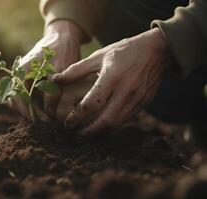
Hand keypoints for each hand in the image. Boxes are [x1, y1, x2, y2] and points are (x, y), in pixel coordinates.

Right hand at [9, 20, 83, 120]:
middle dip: (28, 113)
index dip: (30, 112)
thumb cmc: (62, 51)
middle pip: (15, 99)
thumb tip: (48, 115)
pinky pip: (24, 94)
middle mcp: (17, 73)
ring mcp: (21, 75)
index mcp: (22, 70)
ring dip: (29, 110)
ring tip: (44, 119)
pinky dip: (31, 103)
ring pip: (18, 98)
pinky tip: (44, 111)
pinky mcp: (27, 78)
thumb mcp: (60, 73)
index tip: (44, 121)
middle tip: (44, 124)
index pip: (18, 97)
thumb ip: (53, 94)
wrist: (62, 36)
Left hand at [53, 28, 170, 133]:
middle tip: (76, 135)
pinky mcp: (144, 103)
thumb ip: (76, 70)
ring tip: (86, 133)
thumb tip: (55, 79)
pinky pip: (126, 120)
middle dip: (89, 131)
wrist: (157, 50)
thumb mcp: (98, 56)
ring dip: (100, 132)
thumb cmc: (123, 51)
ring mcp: (137, 98)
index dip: (78, 117)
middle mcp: (126, 90)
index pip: (92, 104)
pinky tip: (101, 125)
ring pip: (117, 124)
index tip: (67, 124)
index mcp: (112, 77)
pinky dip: (112, 126)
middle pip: (106, 120)